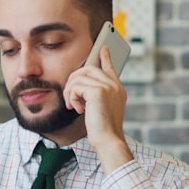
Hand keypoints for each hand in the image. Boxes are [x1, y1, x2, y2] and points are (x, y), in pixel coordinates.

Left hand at [64, 46, 132, 170]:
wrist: (108, 140)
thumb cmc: (103, 129)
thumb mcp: (102, 108)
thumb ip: (97, 94)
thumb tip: (81, 84)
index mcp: (118, 89)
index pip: (110, 67)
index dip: (105, 57)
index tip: (103, 48)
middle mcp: (114, 85)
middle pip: (89, 68)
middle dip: (74, 79)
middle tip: (69, 95)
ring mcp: (107, 87)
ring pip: (79, 77)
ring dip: (70, 91)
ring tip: (73, 105)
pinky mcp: (98, 92)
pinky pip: (76, 86)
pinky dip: (71, 97)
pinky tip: (77, 109)